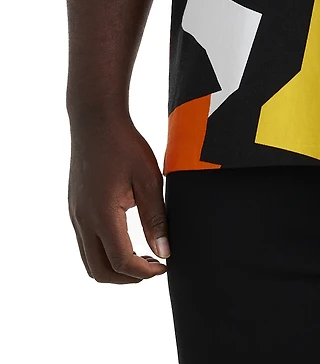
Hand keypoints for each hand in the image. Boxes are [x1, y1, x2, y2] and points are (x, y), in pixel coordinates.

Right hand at [68, 113, 169, 282]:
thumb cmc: (125, 145)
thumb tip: (164, 251)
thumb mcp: (148, 179)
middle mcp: (83, 220)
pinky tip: (127, 239)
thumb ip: (155, 218)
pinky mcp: (75, 208)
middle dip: (127, 278)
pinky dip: (104, 253)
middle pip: (99, 271)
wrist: (96, 121)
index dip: (144, 271)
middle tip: (153, 268)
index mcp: (102, 215)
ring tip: (142, 257)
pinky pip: (86, 243)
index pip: (121, 261)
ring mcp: (76, 215)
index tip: (164, 266)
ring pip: (89, 260)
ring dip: (114, 267)